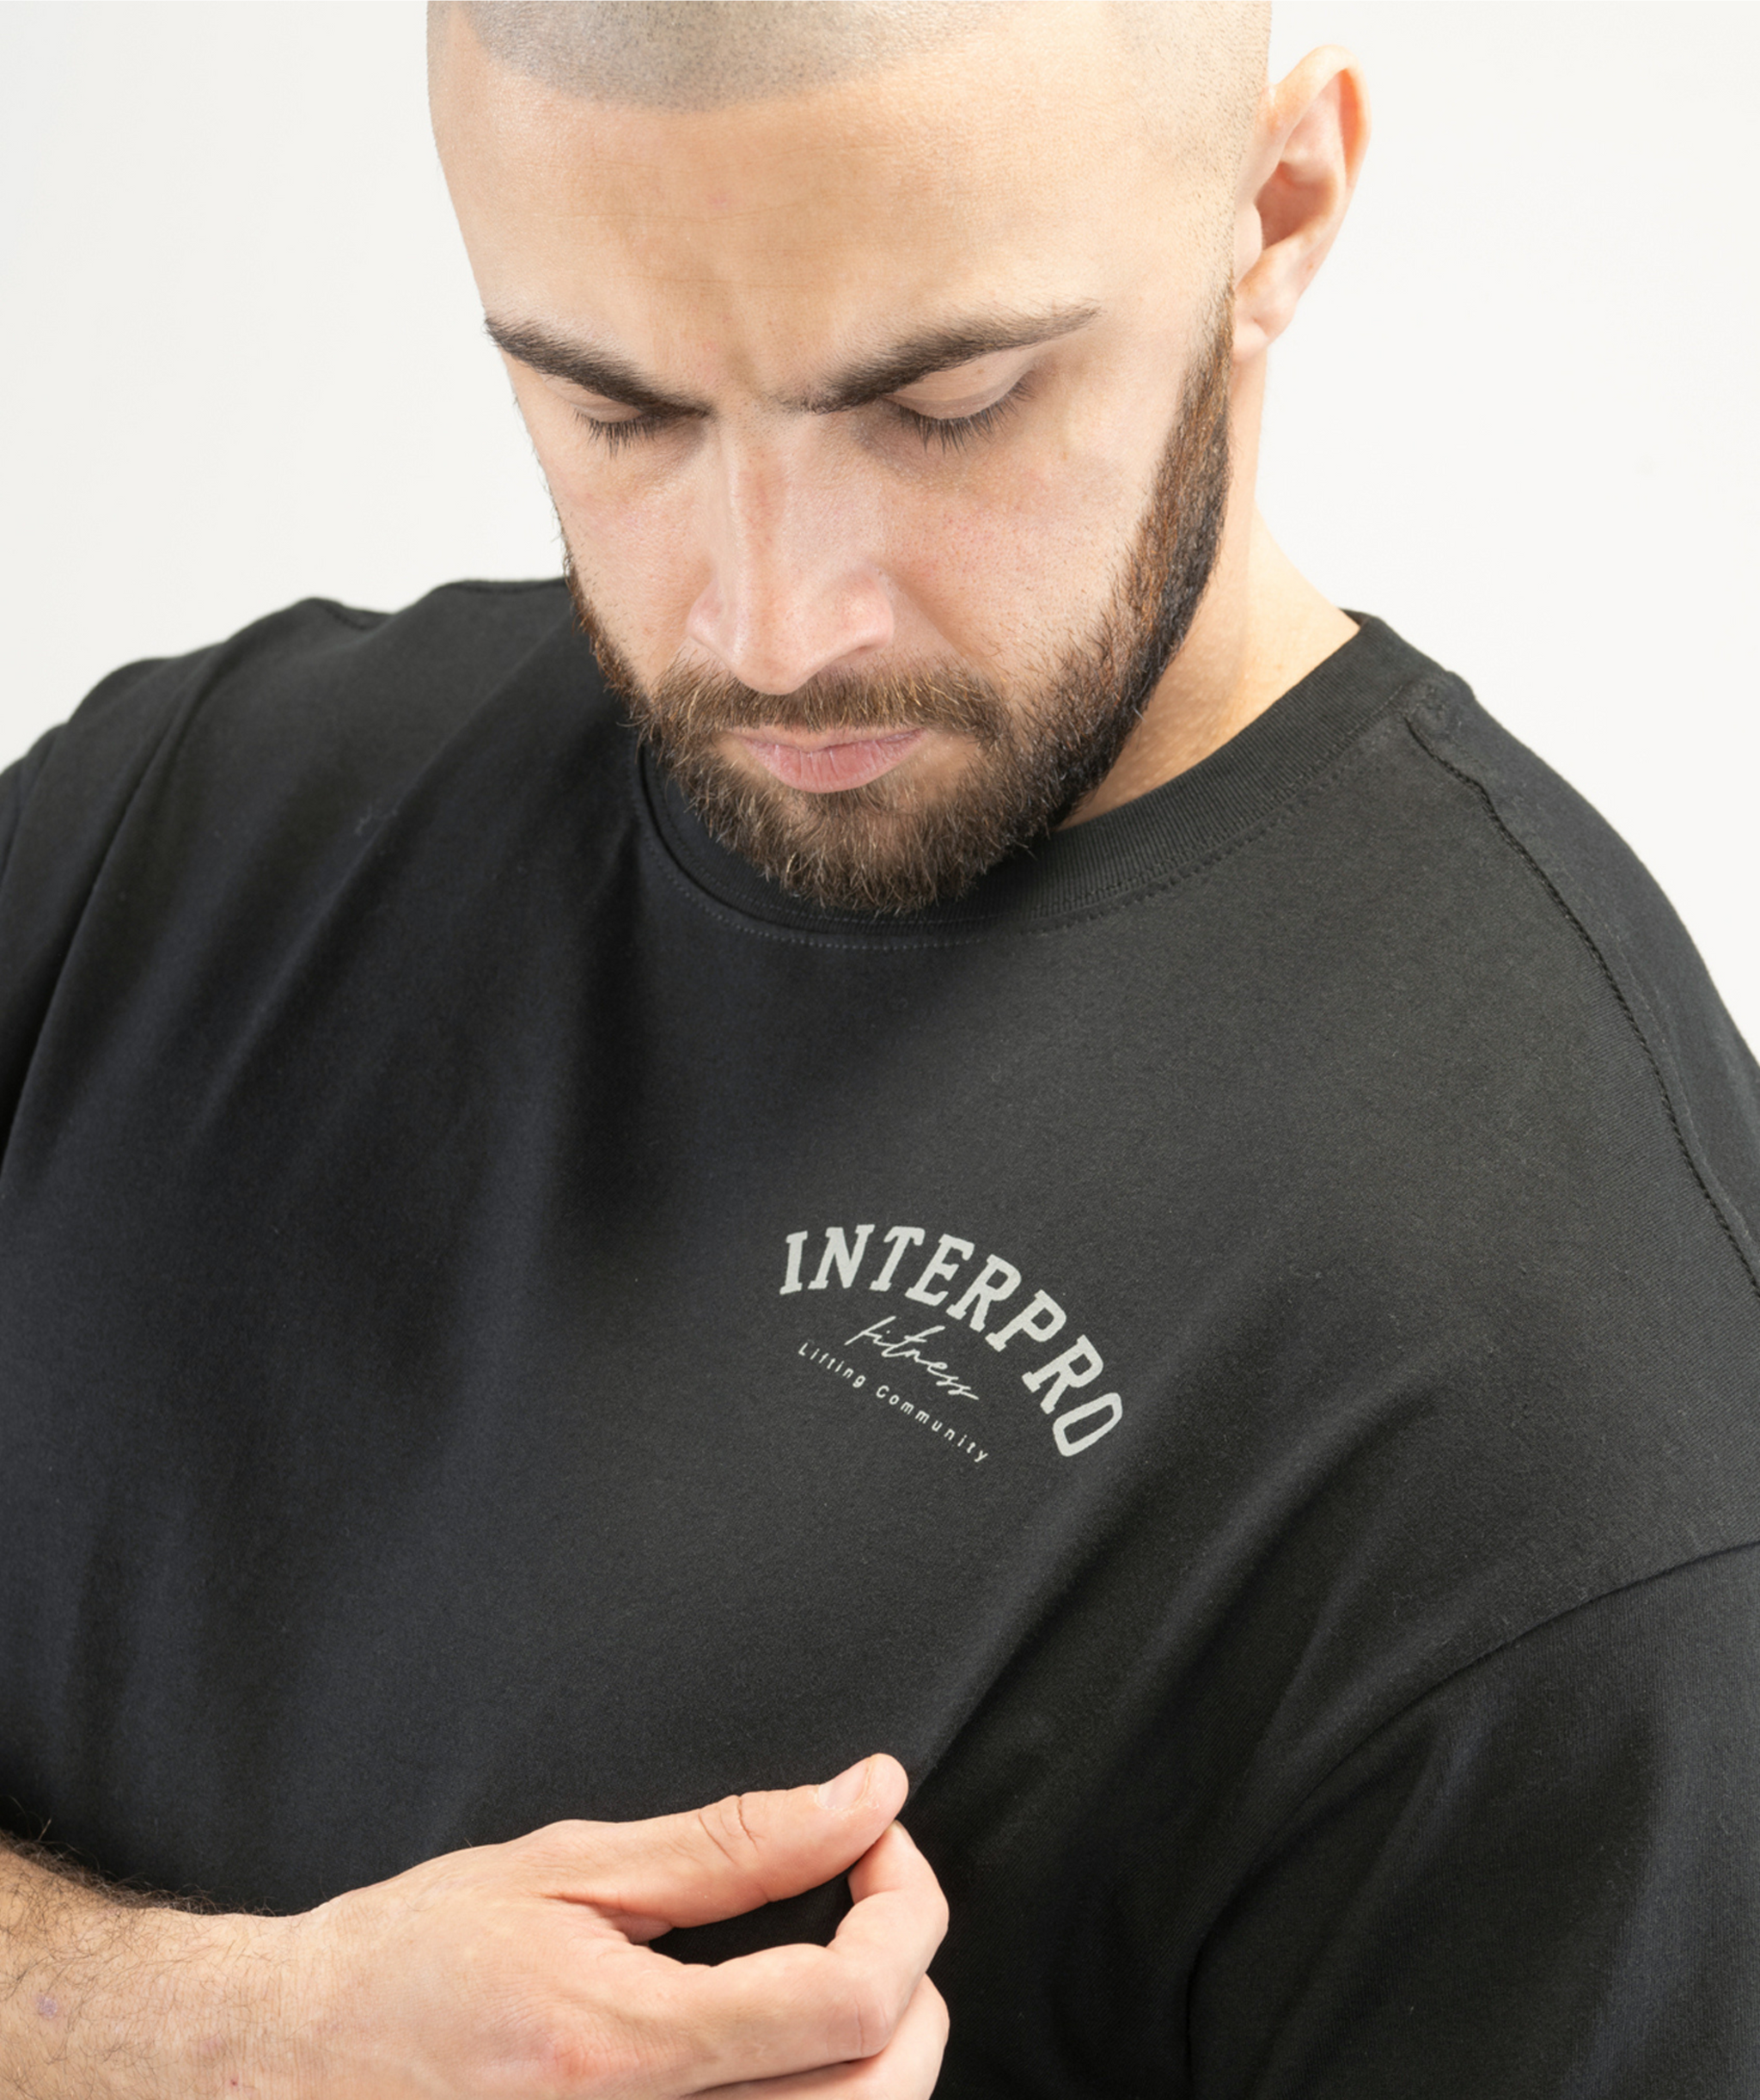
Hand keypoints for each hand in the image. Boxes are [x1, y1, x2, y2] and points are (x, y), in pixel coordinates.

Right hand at [278, 1753, 947, 2097]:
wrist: (296, 2065)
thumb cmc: (412, 1965)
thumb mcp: (568, 1869)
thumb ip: (733, 1843)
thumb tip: (862, 1797)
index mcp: (624, 2049)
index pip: (848, 2005)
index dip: (905, 1907)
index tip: (879, 1840)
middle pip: (881, 2094)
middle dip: (913, 1976)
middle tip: (869, 1894)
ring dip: (880, 2044)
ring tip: (832, 1957)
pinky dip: (822, 2094)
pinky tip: (787, 2040)